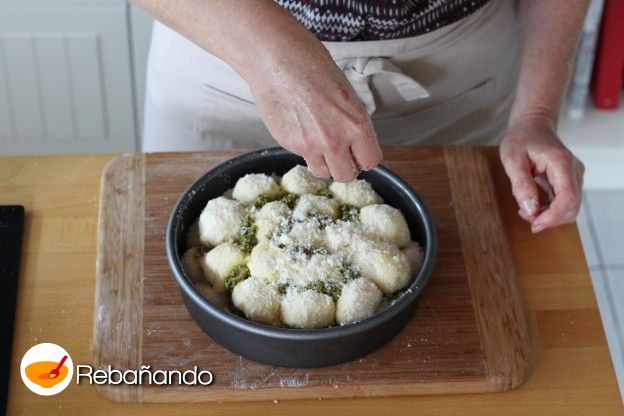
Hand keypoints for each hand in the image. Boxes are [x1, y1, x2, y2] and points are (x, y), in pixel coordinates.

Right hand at [243, 39, 381, 181]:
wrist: (277, 58)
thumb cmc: (311, 65)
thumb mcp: (345, 94)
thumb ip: (350, 122)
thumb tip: (352, 140)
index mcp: (356, 124)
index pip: (370, 160)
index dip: (363, 157)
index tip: (358, 154)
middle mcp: (336, 140)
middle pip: (346, 176)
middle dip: (344, 166)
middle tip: (338, 153)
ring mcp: (311, 145)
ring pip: (323, 173)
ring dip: (323, 163)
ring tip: (317, 142)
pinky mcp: (290, 145)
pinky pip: (303, 157)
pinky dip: (303, 149)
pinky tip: (299, 127)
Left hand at [500, 113, 583, 232]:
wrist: (532, 125)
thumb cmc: (521, 139)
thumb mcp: (512, 159)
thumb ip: (521, 184)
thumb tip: (531, 209)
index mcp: (561, 163)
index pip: (567, 198)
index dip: (552, 217)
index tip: (534, 224)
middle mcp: (574, 170)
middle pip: (571, 207)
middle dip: (549, 219)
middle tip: (524, 214)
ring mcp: (574, 176)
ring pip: (570, 208)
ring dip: (549, 216)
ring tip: (526, 208)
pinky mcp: (569, 181)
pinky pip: (564, 203)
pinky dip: (550, 211)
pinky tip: (533, 205)